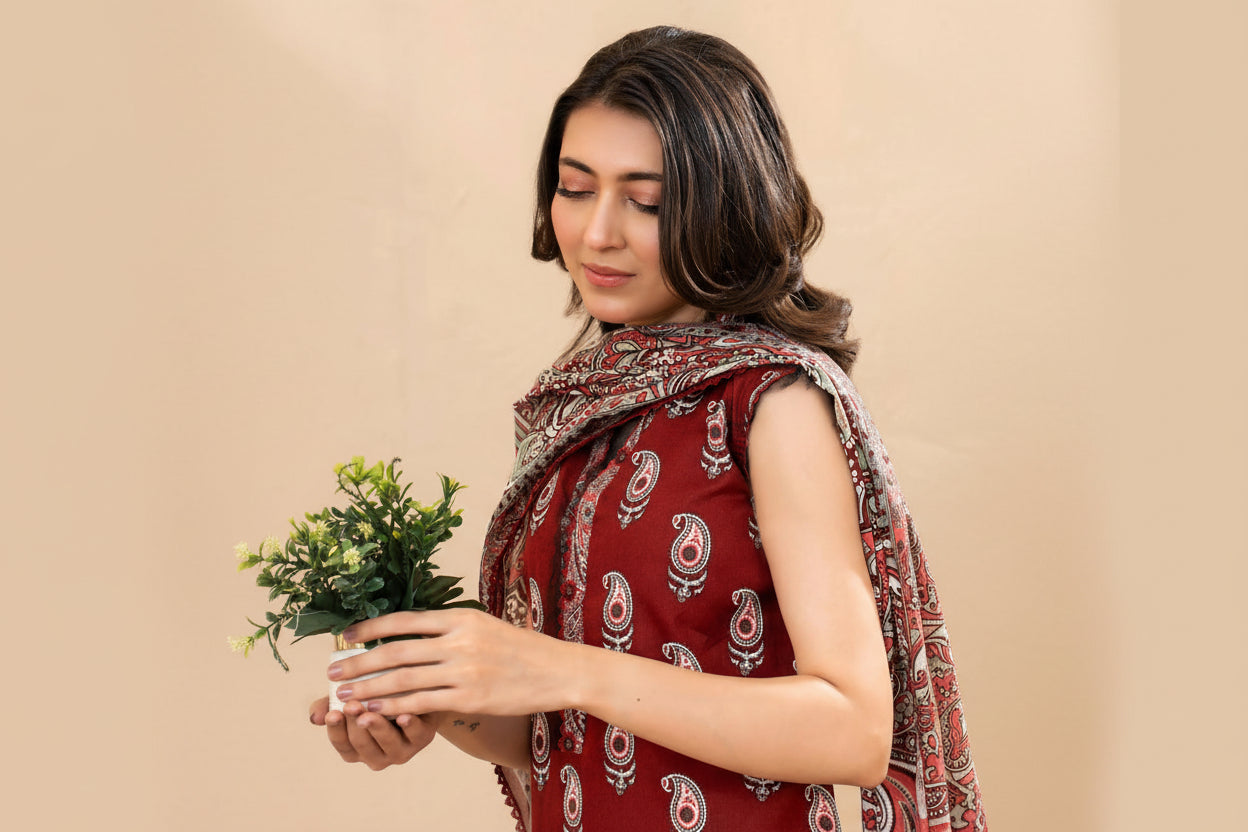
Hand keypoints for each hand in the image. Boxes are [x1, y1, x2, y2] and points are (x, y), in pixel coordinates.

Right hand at [308, 695, 436, 770]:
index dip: (336, 730)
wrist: (415, 689)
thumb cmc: (375, 696)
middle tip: (351, 706)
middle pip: (363, 745)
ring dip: (377, 727)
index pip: (342, 744)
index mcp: (356, 748)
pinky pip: (415, 734)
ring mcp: (400, 750)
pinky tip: (403, 716)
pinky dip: (409, 726)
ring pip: (387, 743)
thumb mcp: (351, 696)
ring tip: (369, 713)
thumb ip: (330, 705)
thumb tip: (315, 717)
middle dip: (355, 726)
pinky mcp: (422, 738)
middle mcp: (377, 756)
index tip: (332, 713)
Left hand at [328, 608, 576, 718]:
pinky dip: (393, 706)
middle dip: (358, 662)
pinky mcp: (469, 698)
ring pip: (403, 679)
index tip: (345, 636)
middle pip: (396, 651)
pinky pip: (421, 702)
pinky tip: (374, 709)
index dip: (370, 628)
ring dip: (368, 687)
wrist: (556, 670)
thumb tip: (408, 630)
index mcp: (460, 617)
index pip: (404, 620)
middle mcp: (458, 641)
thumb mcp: (485, 625)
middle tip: (332, 671)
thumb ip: (450, 627)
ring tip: (344, 694)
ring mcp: (463, 671)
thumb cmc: (519, 648)